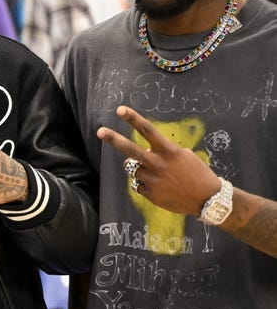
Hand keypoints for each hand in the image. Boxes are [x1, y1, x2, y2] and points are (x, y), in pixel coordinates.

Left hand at [96, 105, 220, 215]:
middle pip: (130, 149)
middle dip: (114, 139)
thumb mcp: (183, 156)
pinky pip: (139, 184)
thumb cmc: (197, 174)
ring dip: (138, 168)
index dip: (133, 118)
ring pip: (132, 168)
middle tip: (100, 131)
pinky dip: (146, 184)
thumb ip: (162, 152)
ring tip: (156, 173)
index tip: (120, 109)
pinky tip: (162, 187)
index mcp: (168, 151)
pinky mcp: (150, 193)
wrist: (208, 199)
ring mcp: (152, 179)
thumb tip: (144, 151)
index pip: (148, 130)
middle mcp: (158, 164)